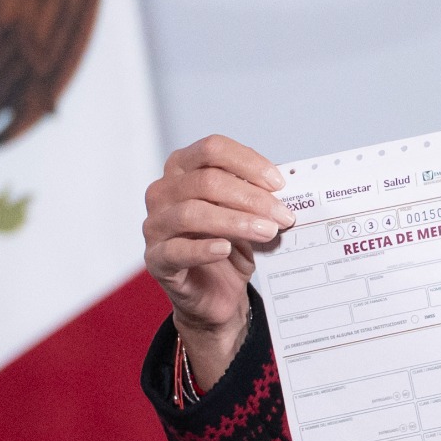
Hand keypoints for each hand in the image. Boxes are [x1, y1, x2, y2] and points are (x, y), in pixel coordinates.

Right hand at [142, 135, 293, 390]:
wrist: (215, 291)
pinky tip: (226, 248)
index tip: (278, 183)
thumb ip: (257, 195)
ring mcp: (155, 225)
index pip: (212, 149)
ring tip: (268, 232)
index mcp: (183, 169)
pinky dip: (204, 248)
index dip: (248, 162)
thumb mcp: (245, 212)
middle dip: (251, 198)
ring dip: (236, 222)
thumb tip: (285, 188)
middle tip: (283, 215)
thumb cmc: (229, 243)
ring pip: (191, 213)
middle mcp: (163, 192)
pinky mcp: (156, 259)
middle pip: (206, 182)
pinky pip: (176, 250)